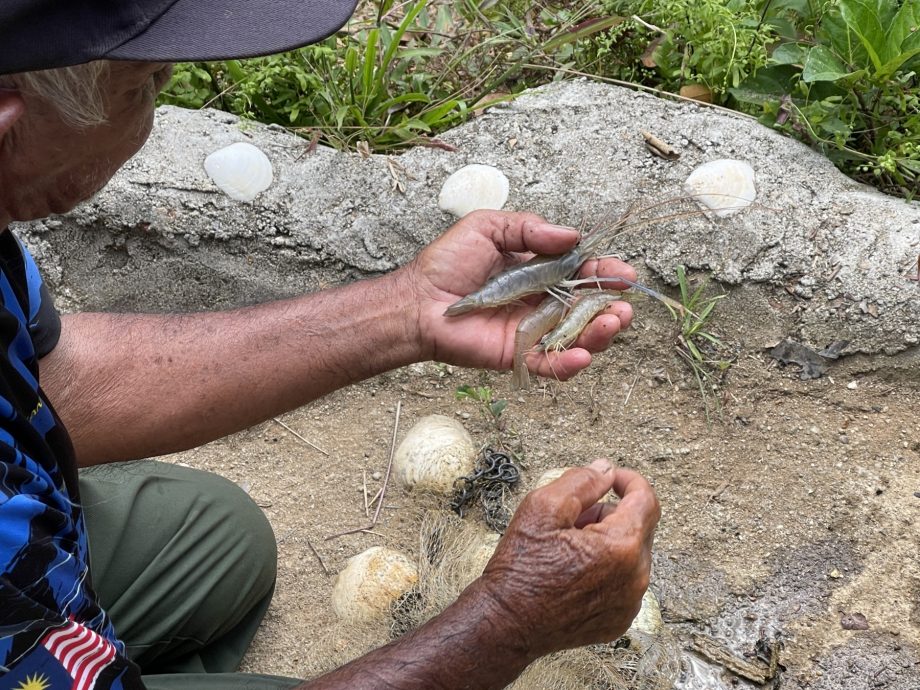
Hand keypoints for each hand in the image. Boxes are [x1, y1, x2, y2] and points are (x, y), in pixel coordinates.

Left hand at [404, 210, 635, 379]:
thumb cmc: (448, 263)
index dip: (604, 274)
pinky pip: (549, 365)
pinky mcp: (518, 355)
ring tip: (612, 324)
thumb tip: (571, 236)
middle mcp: (542, 302)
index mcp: (540, 272)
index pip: (582, 274)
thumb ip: (529, 228)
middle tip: (623, 304)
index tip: (622, 273)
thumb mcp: (489, 228)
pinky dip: (569, 363)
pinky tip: (582, 354)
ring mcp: (533, 331)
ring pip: (578, 338)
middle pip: (588, 309)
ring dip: (601, 334)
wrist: (419, 299)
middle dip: (612, 307)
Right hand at [477, 460, 658, 657]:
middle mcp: (635, 578)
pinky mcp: (619, 620)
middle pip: (638, 526)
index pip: (647, 500)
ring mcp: (629, 603)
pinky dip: (605, 570)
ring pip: (631, 554)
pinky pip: (623, 582)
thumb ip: (581, 481)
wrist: (505, 623)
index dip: (629, 480)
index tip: (611, 479)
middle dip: (609, 513)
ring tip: (566, 548)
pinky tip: (572, 573)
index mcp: (622, 547)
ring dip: (606, 542)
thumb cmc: (521, 568)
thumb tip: (606, 470)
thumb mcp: (543, 508)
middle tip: (571, 519)